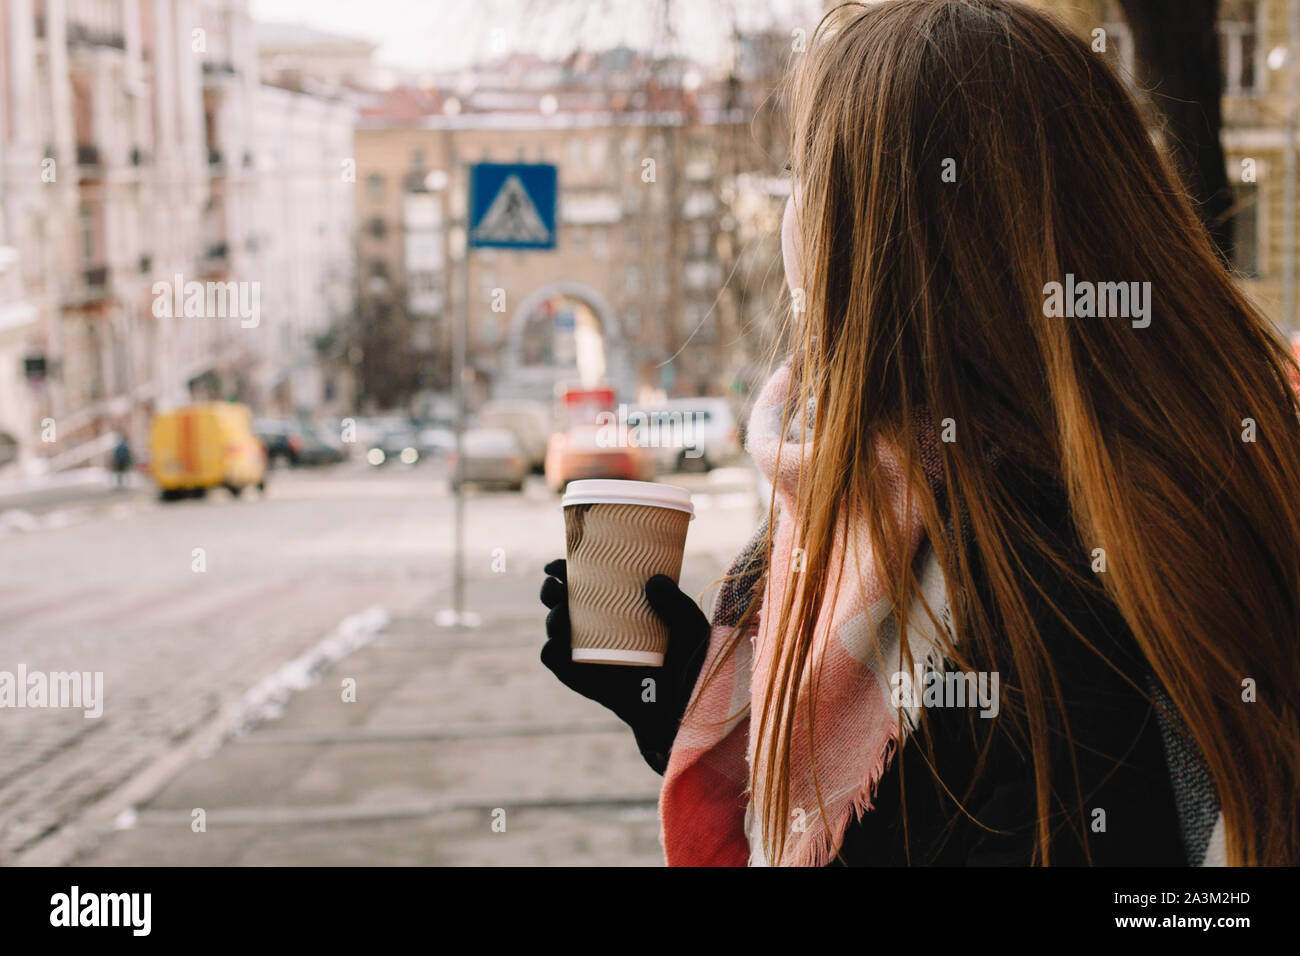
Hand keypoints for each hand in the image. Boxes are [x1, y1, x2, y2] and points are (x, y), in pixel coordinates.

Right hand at [539, 558, 711, 771]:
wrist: (689, 712)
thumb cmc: (694, 665)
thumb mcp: (692, 630)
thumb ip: (677, 606)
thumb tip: (653, 582)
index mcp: (622, 605)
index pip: (588, 579)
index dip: (567, 568)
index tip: (557, 564)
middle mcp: (601, 626)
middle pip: (562, 601)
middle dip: (551, 590)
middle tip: (555, 589)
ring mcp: (590, 653)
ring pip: (555, 629)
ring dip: (552, 620)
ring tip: (562, 618)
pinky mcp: (586, 679)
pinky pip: (558, 664)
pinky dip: (552, 652)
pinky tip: (558, 645)